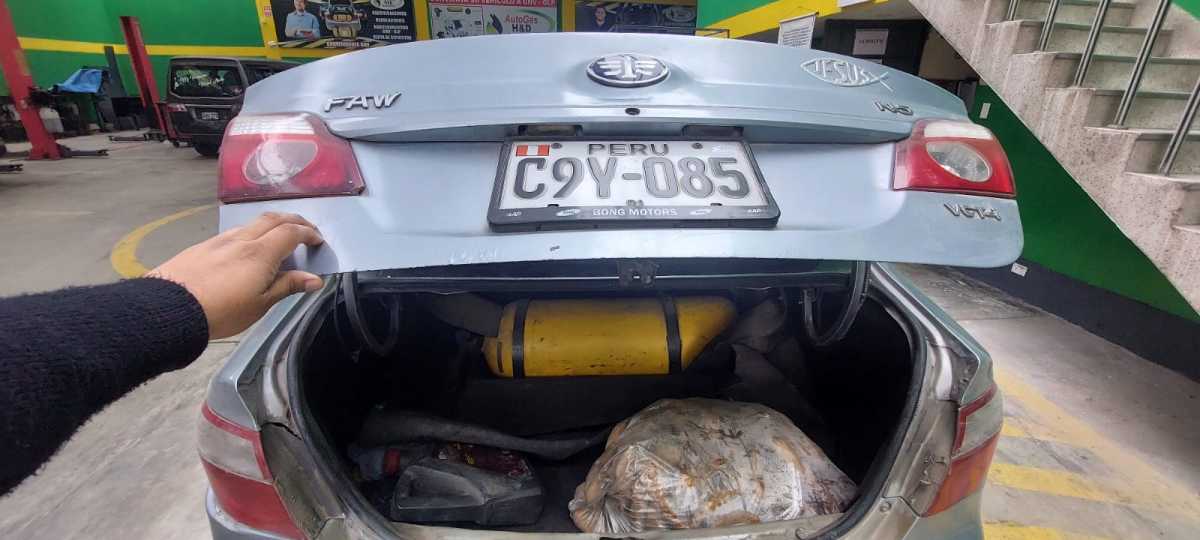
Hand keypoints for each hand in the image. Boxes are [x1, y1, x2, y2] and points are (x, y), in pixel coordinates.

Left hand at [148, 212, 324, 338]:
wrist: (171, 308)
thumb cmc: (222, 311)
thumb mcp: (260, 304)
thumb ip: (287, 286)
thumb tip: (315, 279)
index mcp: (261, 253)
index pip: (291, 232)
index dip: (309, 233)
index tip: (318, 241)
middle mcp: (242, 240)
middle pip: (273, 218)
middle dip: (293, 220)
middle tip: (305, 229)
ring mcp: (220, 240)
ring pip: (252, 223)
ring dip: (271, 224)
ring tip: (277, 237)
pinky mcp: (203, 246)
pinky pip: (234, 232)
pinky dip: (250, 233)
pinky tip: (247, 247)